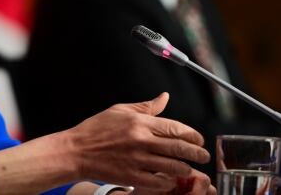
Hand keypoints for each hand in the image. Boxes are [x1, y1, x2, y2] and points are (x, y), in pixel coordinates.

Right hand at [66, 92, 210, 191]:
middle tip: (204, 156)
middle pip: (179, 148)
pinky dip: (169, 181)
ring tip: (190, 168)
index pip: (175, 128)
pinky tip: (171, 179)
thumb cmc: (96, 129)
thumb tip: (165, 97)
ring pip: (172, 166)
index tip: (199, 140)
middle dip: (197, 153)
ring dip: (186, 168)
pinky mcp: (131, 177)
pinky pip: (159, 182)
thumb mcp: (120, 111)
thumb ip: (146, 107)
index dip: (192, 135)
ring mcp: (137, 160)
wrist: (77, 151)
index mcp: (139, 122)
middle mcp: (141, 141)